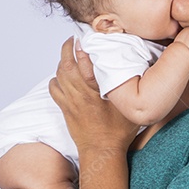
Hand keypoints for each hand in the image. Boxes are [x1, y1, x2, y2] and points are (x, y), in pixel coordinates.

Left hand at [49, 38, 138, 152]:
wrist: (101, 151)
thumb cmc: (118, 131)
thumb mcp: (128, 106)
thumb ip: (128, 88)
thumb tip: (134, 70)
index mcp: (96, 90)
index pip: (84, 62)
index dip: (82, 47)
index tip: (84, 37)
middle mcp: (80, 93)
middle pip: (67, 64)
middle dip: (68, 48)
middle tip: (73, 40)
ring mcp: (70, 101)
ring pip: (59, 74)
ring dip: (62, 61)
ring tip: (68, 53)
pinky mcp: (64, 108)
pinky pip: (54, 89)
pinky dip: (56, 79)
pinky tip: (62, 76)